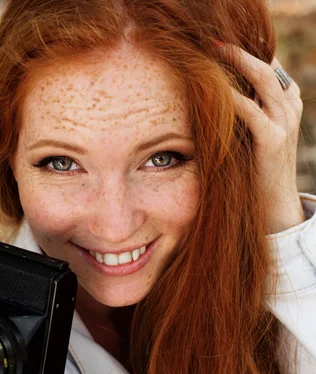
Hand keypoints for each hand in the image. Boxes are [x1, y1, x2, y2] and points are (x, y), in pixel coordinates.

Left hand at [220, 45, 305, 233]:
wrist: (275, 205)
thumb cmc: (257, 170)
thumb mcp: (254, 135)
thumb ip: (246, 114)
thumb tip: (216, 97)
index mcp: (288, 103)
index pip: (271, 66)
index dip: (247, 51)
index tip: (219, 44)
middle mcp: (289, 108)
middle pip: (266, 66)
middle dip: (238, 51)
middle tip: (210, 42)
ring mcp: (284, 123)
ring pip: (263, 80)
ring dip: (234, 63)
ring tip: (209, 55)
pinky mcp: (272, 140)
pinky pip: (250, 110)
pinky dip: (231, 97)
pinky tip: (213, 90)